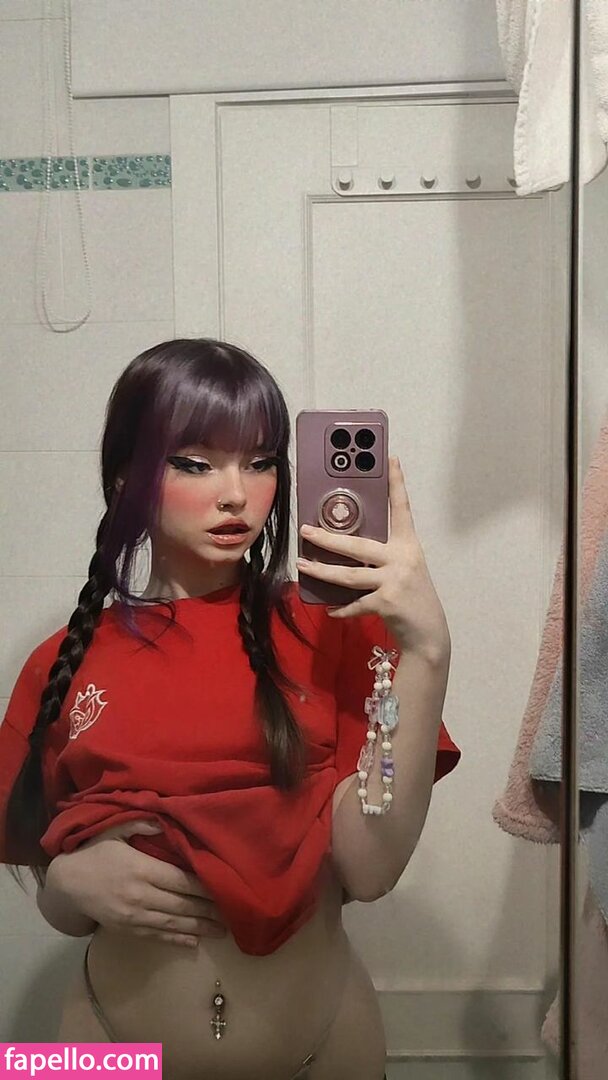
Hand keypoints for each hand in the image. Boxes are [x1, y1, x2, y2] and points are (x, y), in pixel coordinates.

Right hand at [45, 820, 227, 947]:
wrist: (67, 884)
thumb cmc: (94, 852)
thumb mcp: (116, 830)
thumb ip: (142, 823)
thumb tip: (166, 819)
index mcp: (142, 869)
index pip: (182, 880)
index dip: (206, 887)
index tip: (227, 887)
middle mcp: (140, 895)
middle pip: (182, 904)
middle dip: (209, 910)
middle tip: (233, 912)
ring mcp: (134, 916)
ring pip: (173, 923)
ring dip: (199, 928)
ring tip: (223, 931)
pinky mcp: (127, 930)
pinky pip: (157, 936)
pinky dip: (177, 940)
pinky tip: (194, 942)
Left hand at [296, 456, 450, 661]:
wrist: (429, 633)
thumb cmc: (412, 596)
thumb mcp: (403, 569)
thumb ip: (382, 556)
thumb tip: (345, 549)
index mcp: (408, 545)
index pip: (401, 509)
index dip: (396, 483)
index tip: (390, 459)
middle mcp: (402, 559)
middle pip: (358, 545)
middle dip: (328, 538)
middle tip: (306, 531)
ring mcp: (394, 581)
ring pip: (349, 575)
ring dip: (322, 571)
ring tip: (302, 565)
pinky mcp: (386, 603)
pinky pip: (354, 604)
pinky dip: (340, 608)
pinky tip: (329, 609)